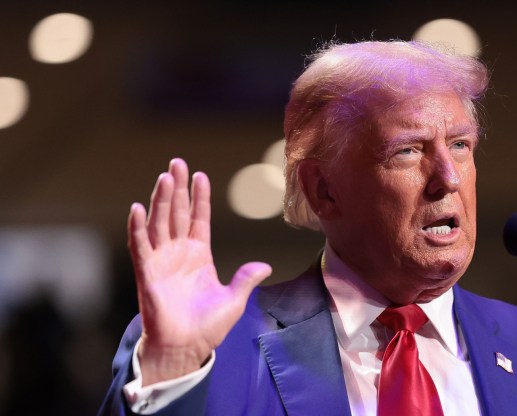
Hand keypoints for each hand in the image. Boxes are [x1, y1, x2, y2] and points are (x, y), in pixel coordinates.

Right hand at [128, 158, 270, 385]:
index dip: (199, 197)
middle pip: (177, 213)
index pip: (199, 218)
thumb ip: (246, 279)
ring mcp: (162, 260)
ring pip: (159, 222)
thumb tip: (264, 265)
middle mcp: (179, 253)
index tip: (200, 175)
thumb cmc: (207, 327)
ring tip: (165, 177)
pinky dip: (138, 227)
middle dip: (177, 188)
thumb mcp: (234, 300)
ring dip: (160, 200)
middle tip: (177, 163)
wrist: (187, 348)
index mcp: (199, 255)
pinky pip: (140, 245)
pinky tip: (138, 207)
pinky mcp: (147, 272)